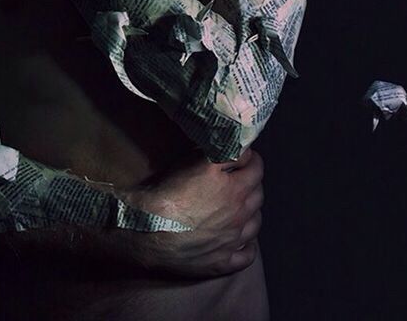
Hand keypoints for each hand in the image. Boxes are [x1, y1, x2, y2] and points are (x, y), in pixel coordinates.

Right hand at [122, 146, 264, 278]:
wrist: (147, 228)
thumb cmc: (167, 190)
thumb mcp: (193, 160)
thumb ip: (218, 152)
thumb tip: (232, 146)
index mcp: (233, 187)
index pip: (256, 167)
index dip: (251, 159)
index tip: (245, 156)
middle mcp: (238, 212)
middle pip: (258, 194)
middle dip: (253, 182)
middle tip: (241, 178)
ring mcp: (232, 239)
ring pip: (256, 223)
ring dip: (252, 211)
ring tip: (241, 206)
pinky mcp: (222, 262)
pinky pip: (247, 254)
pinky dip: (248, 245)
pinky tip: (241, 239)